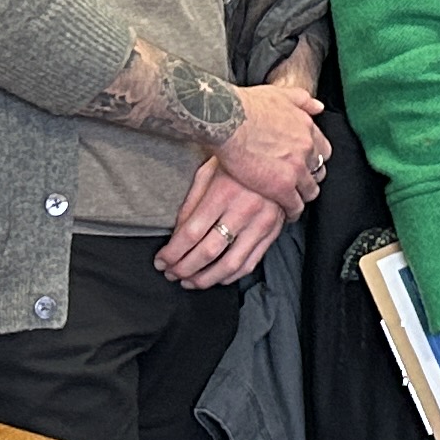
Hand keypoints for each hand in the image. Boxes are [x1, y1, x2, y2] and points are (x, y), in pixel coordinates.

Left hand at [158, 158, 287, 288]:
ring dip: (206, 279)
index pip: (191, 233)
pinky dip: (231, 276)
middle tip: (171, 273)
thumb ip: (192, 203)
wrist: (277, 157)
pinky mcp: (273, 231)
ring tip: (189, 282)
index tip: (161, 261)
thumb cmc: (238, 161)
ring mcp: (261, 223)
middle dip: (184, 268)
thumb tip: (176, 236)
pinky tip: (216, 278)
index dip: (172, 252)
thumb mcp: (208, 172)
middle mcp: (243, 209)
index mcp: (223, 192)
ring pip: (230, 264)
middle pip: (208, 251)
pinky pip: (251, 262)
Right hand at [215, 77, 329, 212]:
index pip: (323, 150)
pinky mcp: (281, 187)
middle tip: (297, 182)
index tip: (305, 164)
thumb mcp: (279, 94)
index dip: (313, 159)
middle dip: (309, 177)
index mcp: (306, 128)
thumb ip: (302, 100)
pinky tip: (286, 213)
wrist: (227, 119)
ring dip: (302, 195)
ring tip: (292, 200)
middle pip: (318, 171)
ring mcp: (296, 169)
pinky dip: (292, 211)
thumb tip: (318, 106)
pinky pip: (294, 206)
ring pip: (309, 190)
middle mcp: (306, 148)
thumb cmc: (246, 105)